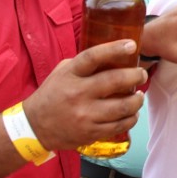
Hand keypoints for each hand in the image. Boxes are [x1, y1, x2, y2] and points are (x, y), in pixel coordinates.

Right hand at [24, 41, 145, 150]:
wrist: (35, 126)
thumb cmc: (52, 95)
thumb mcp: (62, 73)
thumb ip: (83, 65)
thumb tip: (112, 56)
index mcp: (70, 75)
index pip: (93, 57)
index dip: (114, 49)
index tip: (132, 45)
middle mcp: (78, 94)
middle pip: (114, 81)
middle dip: (135, 76)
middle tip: (141, 74)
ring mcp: (85, 115)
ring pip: (122, 106)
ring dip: (137, 100)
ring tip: (139, 96)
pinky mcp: (91, 132)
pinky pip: (119, 125)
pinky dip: (130, 118)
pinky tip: (132, 113)